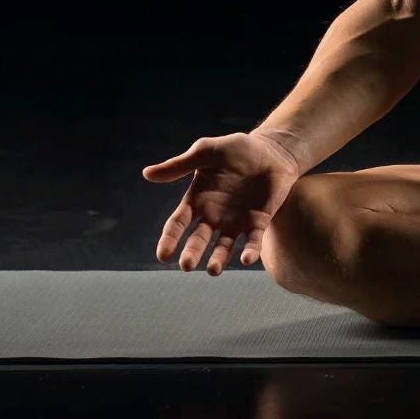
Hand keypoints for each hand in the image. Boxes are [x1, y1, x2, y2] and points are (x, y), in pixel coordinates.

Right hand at [142, 130, 302, 274]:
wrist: (273, 150)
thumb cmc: (236, 149)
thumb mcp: (207, 151)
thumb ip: (180, 164)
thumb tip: (146, 173)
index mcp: (197, 200)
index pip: (178, 224)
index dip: (169, 239)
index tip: (163, 256)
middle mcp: (213, 216)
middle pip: (198, 240)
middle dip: (192, 253)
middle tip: (187, 265)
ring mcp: (236, 222)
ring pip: (223, 247)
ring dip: (218, 259)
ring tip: (213, 270)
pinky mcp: (258, 223)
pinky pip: (253, 241)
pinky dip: (250, 251)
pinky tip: (246, 259)